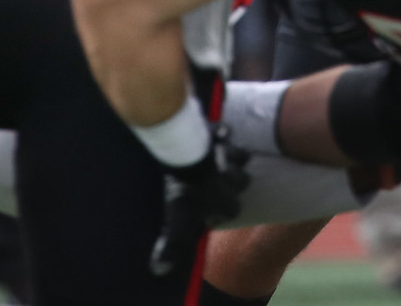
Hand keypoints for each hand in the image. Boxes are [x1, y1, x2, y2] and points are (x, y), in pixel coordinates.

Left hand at [148, 131, 249, 277]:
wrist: (183, 152)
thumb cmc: (183, 189)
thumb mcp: (178, 219)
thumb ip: (173, 245)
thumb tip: (159, 270)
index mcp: (223, 201)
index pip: (231, 211)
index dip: (220, 212)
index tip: (206, 213)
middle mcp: (230, 178)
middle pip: (241, 181)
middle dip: (230, 181)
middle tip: (213, 181)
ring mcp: (227, 153)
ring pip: (240, 156)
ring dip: (231, 157)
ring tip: (216, 159)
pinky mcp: (218, 133)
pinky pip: (225, 131)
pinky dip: (220, 133)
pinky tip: (213, 136)